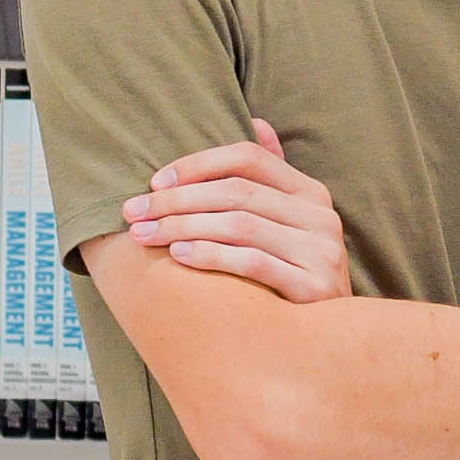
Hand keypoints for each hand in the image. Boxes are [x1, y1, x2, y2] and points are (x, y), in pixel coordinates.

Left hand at [123, 120, 353, 302]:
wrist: (326, 339)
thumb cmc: (292, 272)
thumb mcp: (288, 221)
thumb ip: (272, 176)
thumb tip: (256, 120)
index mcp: (311, 192)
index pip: (249, 158)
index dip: (198, 164)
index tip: (154, 181)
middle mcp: (321, 216)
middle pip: (237, 192)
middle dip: (177, 199)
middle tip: (133, 211)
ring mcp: (321, 251)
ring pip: (239, 224)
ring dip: (183, 226)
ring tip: (145, 235)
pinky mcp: (314, 287)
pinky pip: (252, 262)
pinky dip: (210, 255)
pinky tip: (178, 255)